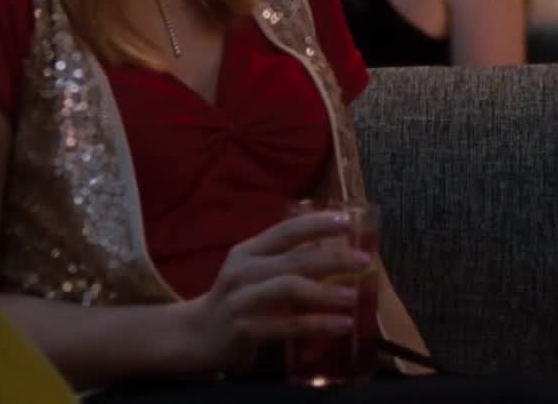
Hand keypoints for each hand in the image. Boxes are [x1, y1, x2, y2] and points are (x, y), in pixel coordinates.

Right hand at [168, 211, 369, 374]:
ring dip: (326, 292)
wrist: (193, 336)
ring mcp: (241, 301)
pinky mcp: (243, 330)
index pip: (287, 230)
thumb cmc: (236, 298)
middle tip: (365, 260)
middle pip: (294, 259)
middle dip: (333, 258)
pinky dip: (318, 324)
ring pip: (289, 289)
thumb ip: (287, 257)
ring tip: (353, 296)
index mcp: (248, 251)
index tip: (349, 221)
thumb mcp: (254, 270)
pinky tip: (342, 324)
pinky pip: (287, 326)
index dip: (318, 223)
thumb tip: (337, 247)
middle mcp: (243, 271)